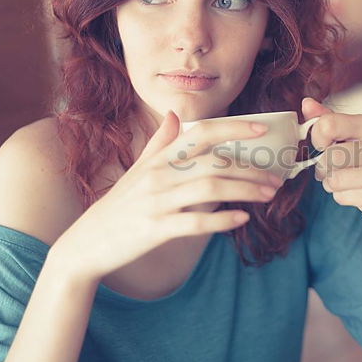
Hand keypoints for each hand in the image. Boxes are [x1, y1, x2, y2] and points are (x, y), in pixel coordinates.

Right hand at [54, 111, 283, 281]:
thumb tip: (176, 116)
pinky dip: (222, 220)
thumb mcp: (137, 170)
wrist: (85, 245)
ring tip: (269, 196)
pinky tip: (241, 220)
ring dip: (246, 191)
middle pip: (215, 162)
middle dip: (252, 169)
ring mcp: (156, 201)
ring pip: (211, 189)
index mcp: (158, 159)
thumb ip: (160, 143)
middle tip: (276, 180)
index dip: (234, 129)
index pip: (202, 133)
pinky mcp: (155, 229)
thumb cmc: (117, 207)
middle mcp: (158, 175)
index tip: (262, 132)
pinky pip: (195, 222)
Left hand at [302, 97, 361, 221]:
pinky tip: (356, 192)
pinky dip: (342, 197)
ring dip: (331, 183)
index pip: (329, 125)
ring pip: (335, 179)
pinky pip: (343, 196)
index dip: (318, 138)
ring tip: (345, 181)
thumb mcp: (347, 137)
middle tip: (332, 169)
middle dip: (323, 167)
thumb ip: (327, 120)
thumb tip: (306, 103)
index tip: (323, 145)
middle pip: (330, 156)